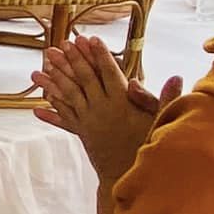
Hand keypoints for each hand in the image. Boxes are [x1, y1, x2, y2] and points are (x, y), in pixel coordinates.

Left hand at [32, 33, 181, 188]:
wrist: (131, 175)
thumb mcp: (161, 120)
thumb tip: (177, 76)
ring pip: (69, 96)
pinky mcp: (83, 133)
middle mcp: (102, 110)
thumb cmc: (149, 145)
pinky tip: (36, 107)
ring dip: (55, 80)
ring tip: (41, 66)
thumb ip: (166, 98)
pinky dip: (51, 113)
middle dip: (73, 59)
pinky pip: (64, 119)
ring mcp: (89, 122)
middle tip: (62, 43)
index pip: (109, 72)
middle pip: (84, 79)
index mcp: (121, 103)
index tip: (91, 38)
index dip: (100, 55)